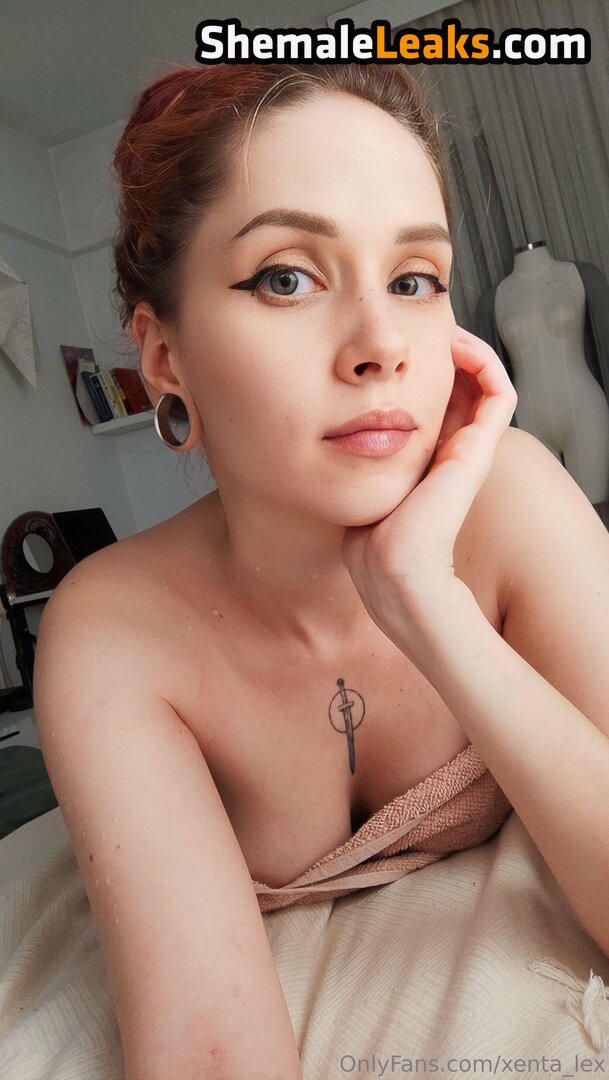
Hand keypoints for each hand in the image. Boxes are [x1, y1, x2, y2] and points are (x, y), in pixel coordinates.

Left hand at [341, 325, 517, 641]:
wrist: (392, 567)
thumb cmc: (367, 538)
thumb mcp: (357, 485)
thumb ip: (354, 460)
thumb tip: (327, 433)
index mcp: (426, 458)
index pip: (434, 401)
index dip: (420, 371)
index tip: (394, 352)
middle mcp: (451, 450)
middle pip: (460, 386)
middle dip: (440, 353)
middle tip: (419, 329)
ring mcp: (470, 449)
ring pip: (484, 382)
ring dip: (466, 349)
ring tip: (441, 329)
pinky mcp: (480, 449)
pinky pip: (500, 391)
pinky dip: (485, 361)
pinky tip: (455, 345)